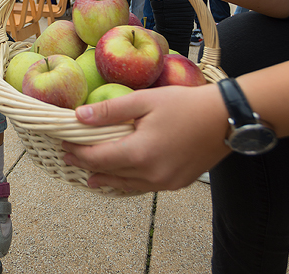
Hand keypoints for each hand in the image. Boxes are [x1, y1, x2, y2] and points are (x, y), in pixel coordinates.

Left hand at [61, 84, 230, 191]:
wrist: (225, 118)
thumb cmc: (185, 104)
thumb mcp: (145, 100)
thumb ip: (110, 110)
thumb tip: (79, 117)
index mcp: (139, 153)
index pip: (98, 158)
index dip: (78, 153)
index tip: (63, 145)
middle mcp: (150, 174)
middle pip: (110, 174)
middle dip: (87, 166)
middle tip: (70, 159)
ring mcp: (165, 182)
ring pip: (127, 185)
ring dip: (107, 180)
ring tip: (91, 178)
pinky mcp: (177, 184)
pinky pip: (144, 187)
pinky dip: (128, 183)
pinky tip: (123, 179)